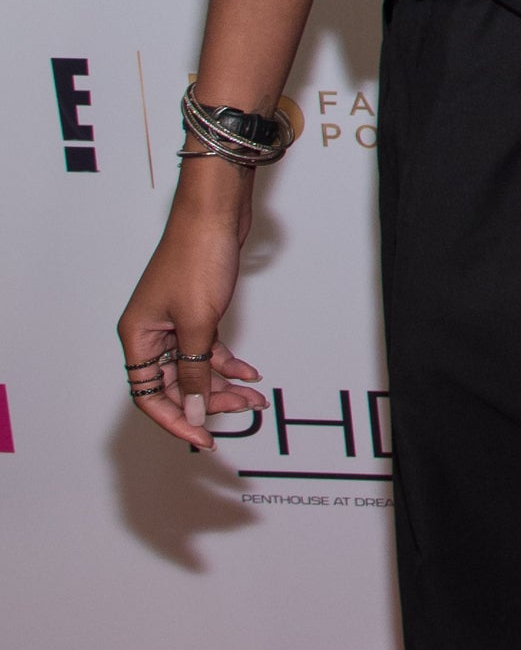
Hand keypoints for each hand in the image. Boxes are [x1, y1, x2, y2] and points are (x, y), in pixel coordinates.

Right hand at [116, 161, 266, 453]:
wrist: (216, 212)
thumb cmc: (198, 258)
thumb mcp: (198, 323)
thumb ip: (194, 370)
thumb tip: (196, 410)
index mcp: (137, 336)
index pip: (148, 395)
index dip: (176, 418)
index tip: (203, 437)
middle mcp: (151, 332)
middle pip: (174, 384)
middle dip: (208, 400)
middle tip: (242, 409)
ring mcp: (174, 322)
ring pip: (195, 368)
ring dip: (223, 384)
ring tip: (254, 396)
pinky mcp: (196, 310)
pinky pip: (208, 349)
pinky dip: (227, 362)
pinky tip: (249, 373)